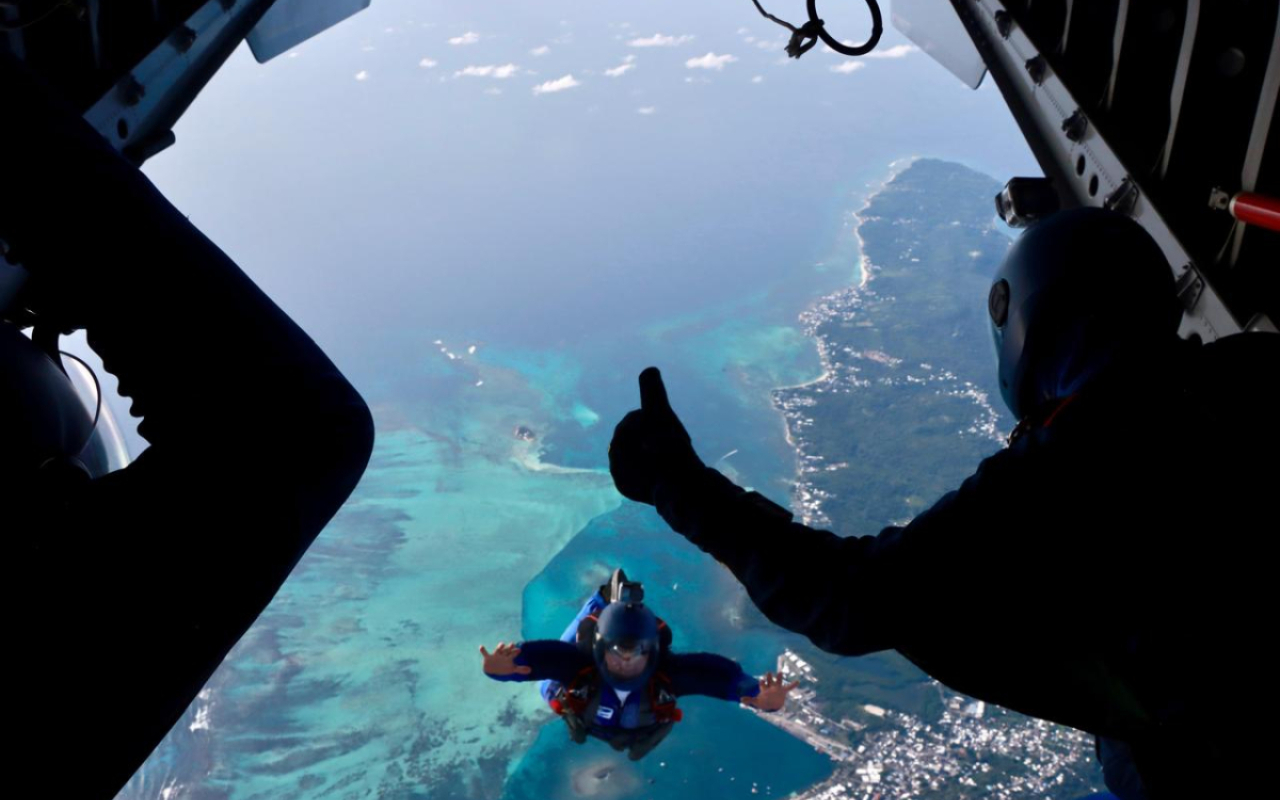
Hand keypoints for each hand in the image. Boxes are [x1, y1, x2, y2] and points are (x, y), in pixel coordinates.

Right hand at [480, 642, 531, 675]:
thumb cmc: (503, 667)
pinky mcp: (488, 657)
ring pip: (498, 650)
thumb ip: (520, 669)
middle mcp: (502, 654)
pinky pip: (485, 653)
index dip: (516, 651)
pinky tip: (481, 647)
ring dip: (499, 647)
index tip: (519, 650)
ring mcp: (495, 655)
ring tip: (501, 645)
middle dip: (509, 647)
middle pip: (506, 649)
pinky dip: (482, 650)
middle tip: (512, 644)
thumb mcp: (512, 669)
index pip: (513, 653)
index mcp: (508, 657)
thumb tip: (530, 670)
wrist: (492, 669)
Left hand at [608, 367, 703, 504]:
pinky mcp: (627, 490)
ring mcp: (620, 476)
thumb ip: (653, 392)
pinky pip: (638, 473)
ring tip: (668, 457)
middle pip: (635, 437)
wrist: (678, 488)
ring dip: (650, 452)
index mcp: (618, 439)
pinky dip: (649, 469)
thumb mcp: (662, 416)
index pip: (636, 418)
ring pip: (637, 455)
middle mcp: (614, 459)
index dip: (654, 419)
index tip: (668, 428)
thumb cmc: (670, 448)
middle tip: (670, 444)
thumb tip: (649, 369)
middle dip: (651, 436)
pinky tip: (662, 470)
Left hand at [741, 671, 797, 711]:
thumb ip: (749, 700)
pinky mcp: (783, 691)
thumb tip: (740, 699)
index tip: (761, 680)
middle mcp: (771, 687)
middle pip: (770, 680)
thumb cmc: (764, 702)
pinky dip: (793, 685)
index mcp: (764, 688)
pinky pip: (789, 687)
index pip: (762, 684)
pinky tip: (798, 682)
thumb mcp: (757, 702)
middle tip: (768, 672)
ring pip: (778, 682)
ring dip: (779, 678)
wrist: (772, 704)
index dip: (762, 682)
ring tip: (780, 672)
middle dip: (769, 677)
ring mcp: (777, 688)